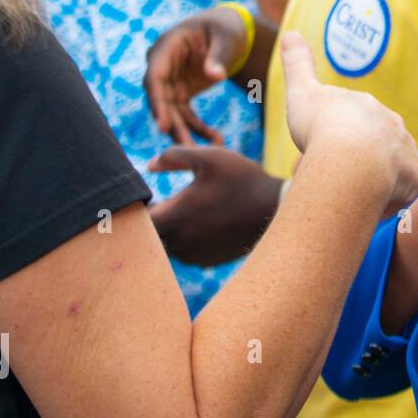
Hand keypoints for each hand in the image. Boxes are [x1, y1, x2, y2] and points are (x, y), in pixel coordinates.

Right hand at [144, 7, 248, 145]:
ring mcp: (170, 81)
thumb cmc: (225, 29)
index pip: (155, 77)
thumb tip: (215, 76)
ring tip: (200, 152)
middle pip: (160, 99)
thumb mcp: (226, 38)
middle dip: (170, 125)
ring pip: (171, 112)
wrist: (228, 30)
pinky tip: (215, 140)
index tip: (162, 125)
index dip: (157, 102)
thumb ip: (219, 56)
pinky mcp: (180, 92)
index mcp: (167, 47)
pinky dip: (198, 128)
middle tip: (183, 148)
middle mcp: (162, 66)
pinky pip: (185, 114)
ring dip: (184, 132)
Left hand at [148, 146, 282, 265]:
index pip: (141, 220)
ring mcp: (195, 254)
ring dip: (171, 232)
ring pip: (167, 245)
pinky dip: (187, 241)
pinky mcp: (208, 261)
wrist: (276, 210)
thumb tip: (149, 165)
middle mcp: (182, 241)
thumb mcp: (210, 157)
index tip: (151, 197)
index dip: (141, 208)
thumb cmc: (242, 180)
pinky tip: (204, 225)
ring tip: (189, 214)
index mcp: (177, 215)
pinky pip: (185, 253)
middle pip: (151, 236)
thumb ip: (174, 156)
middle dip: (155, 221)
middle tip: (167, 204)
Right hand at [279, 32, 417, 218]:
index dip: (333, 140)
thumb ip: (297, 64)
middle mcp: (391, 125)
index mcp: (367, 107)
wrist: (351, 159)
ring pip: (388, 169)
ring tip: (348, 196)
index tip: (319, 154)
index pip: (352, 124)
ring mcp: (405, 150)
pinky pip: (401, 191)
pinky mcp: (414, 177)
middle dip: (353, 162)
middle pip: (372, 146)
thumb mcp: (302, 92)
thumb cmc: (321, 128)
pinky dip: (385, 200)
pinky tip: (364, 205)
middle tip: (330, 179)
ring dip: (372, 181)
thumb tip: (291, 32)